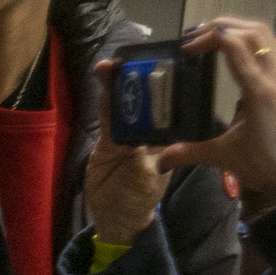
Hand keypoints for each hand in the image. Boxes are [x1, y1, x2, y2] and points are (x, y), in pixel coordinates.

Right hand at [85, 56, 170, 243]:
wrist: (113, 217)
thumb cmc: (138, 200)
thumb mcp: (145, 179)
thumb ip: (142, 159)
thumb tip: (141, 141)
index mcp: (170, 137)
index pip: (174, 104)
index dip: (172, 82)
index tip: (169, 63)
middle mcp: (152, 129)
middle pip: (149, 95)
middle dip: (141, 74)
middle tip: (133, 57)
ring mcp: (128, 131)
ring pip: (126, 100)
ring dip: (118, 80)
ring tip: (111, 63)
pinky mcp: (108, 137)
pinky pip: (107, 113)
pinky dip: (104, 96)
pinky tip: (102, 78)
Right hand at [155, 17, 275, 217]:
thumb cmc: (267, 165)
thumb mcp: (225, 156)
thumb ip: (190, 151)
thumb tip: (160, 157)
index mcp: (260, 89)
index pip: (235, 45)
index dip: (208, 39)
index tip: (187, 49)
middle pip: (252, 29)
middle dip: (222, 26)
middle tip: (195, 37)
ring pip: (265, 34)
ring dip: (238, 30)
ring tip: (212, 39)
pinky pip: (273, 47)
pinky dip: (251, 41)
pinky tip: (235, 55)